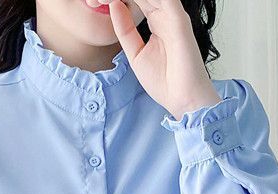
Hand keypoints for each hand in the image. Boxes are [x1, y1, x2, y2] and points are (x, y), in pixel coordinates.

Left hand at [102, 0, 221, 119]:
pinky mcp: (179, 20)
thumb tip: (115, 5)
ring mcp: (173, 15)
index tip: (93, 3)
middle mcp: (166, 13)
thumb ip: (125, 30)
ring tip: (103, 0)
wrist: (183, 100)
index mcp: (156, 20)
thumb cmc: (165, 82)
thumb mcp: (136, 53)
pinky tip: (126, 0)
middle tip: (93, 0)